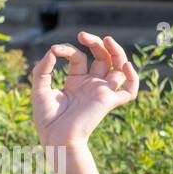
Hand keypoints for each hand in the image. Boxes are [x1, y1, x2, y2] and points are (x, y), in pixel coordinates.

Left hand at [31, 32, 138, 147]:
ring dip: (117, 52)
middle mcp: (91, 85)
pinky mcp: (109, 101)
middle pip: (102, 58)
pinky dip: (132, 78)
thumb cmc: (46, 118)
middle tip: (83, 35)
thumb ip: (42, 69)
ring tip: (107, 39)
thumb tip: (52, 50)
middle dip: (96, 44)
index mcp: (76, 82)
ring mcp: (101, 92)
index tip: (55, 50)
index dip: (68, 50)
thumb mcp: (39, 89)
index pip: (79, 58)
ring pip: (119, 68)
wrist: (55, 138)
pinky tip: (124, 66)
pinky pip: (129, 90)